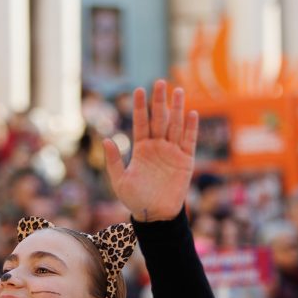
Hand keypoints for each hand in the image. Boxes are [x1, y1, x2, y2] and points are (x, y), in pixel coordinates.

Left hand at [102, 80, 198, 221]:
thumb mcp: (120, 181)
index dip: (140, 107)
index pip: (141, 123)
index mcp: (141, 149)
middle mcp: (157, 147)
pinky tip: (192, 114)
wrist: (155, 215)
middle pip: (159, 119)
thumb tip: (106, 139)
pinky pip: (189, 142)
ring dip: (177, 109)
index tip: (138, 90)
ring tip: (178, 91)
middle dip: (159, 101)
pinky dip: (191, 129)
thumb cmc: (135, 199)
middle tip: (159, 82)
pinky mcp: (185, 161)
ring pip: (175, 126)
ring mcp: (172, 152)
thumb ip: (114, 161)